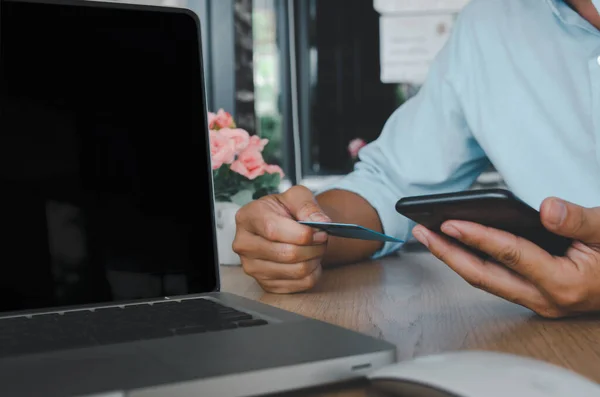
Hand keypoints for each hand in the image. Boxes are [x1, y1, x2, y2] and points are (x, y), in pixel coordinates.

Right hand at [232, 185, 330, 293]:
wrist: (280, 226)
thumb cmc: (285, 209)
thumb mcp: (296, 196)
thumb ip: (308, 206)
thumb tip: (321, 222)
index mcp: (247, 217)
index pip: (273, 230)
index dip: (302, 233)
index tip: (320, 231)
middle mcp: (244, 244)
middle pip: (286, 253)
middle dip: (313, 246)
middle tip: (323, 238)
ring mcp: (252, 267)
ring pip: (296, 271)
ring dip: (315, 259)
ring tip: (316, 247)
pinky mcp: (265, 284)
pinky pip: (300, 284)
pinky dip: (313, 273)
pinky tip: (310, 260)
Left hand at [412, 197, 599, 318]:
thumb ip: (579, 220)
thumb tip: (546, 208)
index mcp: (564, 283)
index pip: (510, 255)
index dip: (478, 236)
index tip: (450, 222)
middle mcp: (545, 299)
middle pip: (483, 275)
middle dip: (447, 253)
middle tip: (420, 231)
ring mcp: (537, 302)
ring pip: (485, 280)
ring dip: (454, 258)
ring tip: (429, 235)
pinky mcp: (533, 298)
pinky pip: (494, 280)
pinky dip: (472, 261)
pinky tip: (457, 246)